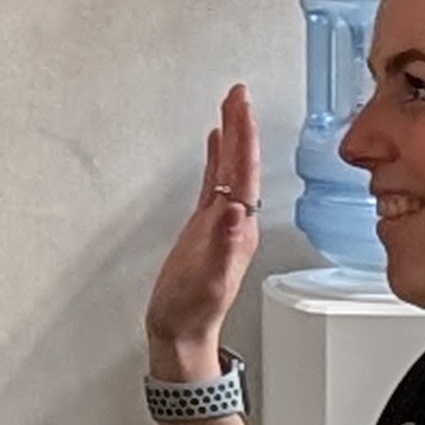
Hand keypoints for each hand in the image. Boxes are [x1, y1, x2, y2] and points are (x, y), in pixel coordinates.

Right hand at [145, 82, 263, 378]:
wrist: (181, 332)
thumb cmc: (191, 311)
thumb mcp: (206, 279)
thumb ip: (221, 245)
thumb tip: (233, 208)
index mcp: (238, 228)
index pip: (244, 173)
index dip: (243, 138)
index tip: (240, 106)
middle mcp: (234, 220)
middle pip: (241, 163)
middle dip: (241, 126)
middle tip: (237, 92)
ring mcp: (221, 222)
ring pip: (230, 168)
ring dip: (231, 136)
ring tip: (230, 105)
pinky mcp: (205, 226)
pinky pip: (214, 182)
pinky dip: (216, 158)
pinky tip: (214, 143)